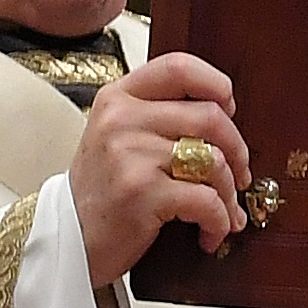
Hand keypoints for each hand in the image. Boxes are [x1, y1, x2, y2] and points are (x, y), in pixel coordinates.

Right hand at [75, 51, 255, 284]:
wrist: (68, 240)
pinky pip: (205, 200)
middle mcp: (121, 119)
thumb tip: (224, 114)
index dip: (215, 83)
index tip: (229, 108)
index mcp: (117, 98)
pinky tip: (211, 232)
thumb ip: (157, 116)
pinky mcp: (141, 193)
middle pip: (210, 116)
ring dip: (229, 192)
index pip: (178, 67)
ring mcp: (130, 155)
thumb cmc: (102, 191)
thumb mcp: (116, 138)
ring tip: (224, 210)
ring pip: (213, 160)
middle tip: (239, 173)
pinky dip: (219, 220)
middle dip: (237, 150)